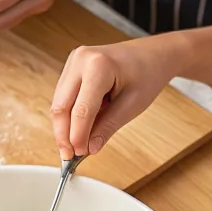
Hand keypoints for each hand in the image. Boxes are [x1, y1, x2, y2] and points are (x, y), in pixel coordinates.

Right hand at [50, 35, 185, 157]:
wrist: (152, 54)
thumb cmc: (148, 73)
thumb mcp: (132, 105)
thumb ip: (108, 127)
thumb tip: (89, 148)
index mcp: (98, 66)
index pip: (81, 110)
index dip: (77, 136)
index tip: (78, 155)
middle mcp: (80, 59)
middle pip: (61, 106)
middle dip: (63, 135)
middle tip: (69, 157)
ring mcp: (74, 61)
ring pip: (59, 103)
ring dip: (64, 127)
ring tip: (74, 146)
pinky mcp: (72, 67)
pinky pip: (64, 96)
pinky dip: (69, 116)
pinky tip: (77, 130)